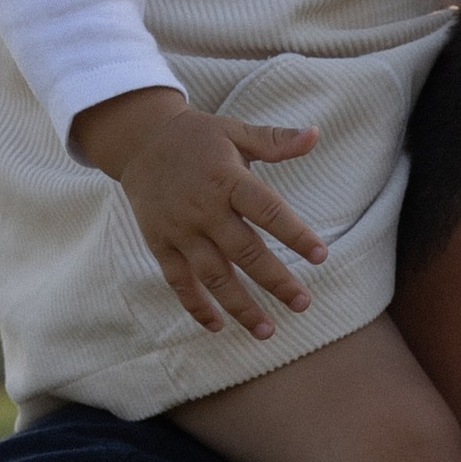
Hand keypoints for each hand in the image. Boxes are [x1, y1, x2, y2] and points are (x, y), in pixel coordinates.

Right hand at [72, 87, 326, 337]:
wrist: (139, 140)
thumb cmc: (198, 137)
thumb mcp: (236, 131)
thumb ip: (276, 141)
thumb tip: (315, 135)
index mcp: (226, 178)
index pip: (267, 210)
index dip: (294, 233)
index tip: (321, 256)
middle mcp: (203, 208)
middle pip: (244, 251)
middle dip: (275, 280)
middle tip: (303, 303)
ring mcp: (179, 229)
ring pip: (213, 275)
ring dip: (240, 305)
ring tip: (267, 330)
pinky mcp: (160, 243)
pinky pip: (178, 281)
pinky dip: (196, 305)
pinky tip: (218, 326)